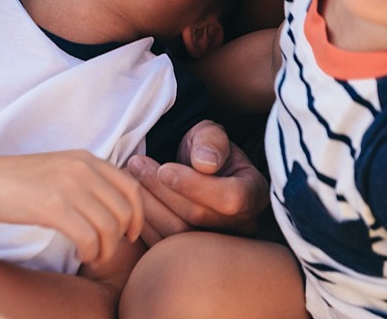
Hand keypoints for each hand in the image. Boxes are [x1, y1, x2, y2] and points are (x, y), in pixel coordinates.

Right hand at [0, 151, 143, 264]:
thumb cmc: (17, 181)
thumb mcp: (59, 169)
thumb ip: (86, 180)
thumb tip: (112, 206)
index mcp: (86, 158)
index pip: (131, 187)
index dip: (138, 215)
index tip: (129, 234)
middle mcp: (82, 168)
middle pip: (125, 210)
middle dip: (122, 237)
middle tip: (106, 250)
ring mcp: (68, 185)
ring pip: (110, 226)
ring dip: (106, 249)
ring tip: (93, 256)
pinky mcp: (52, 206)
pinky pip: (89, 236)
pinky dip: (91, 251)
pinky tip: (82, 254)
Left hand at [127, 120, 268, 244]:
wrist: (194, 170)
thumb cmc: (205, 148)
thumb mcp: (211, 134)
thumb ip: (211, 141)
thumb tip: (205, 163)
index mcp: (254, 193)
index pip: (230, 199)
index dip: (194, 185)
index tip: (164, 168)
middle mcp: (241, 225)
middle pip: (199, 218)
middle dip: (163, 190)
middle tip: (136, 164)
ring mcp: (216, 244)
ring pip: (178, 235)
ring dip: (148, 205)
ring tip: (131, 176)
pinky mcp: (189, 253)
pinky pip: (163, 245)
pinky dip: (143, 221)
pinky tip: (132, 198)